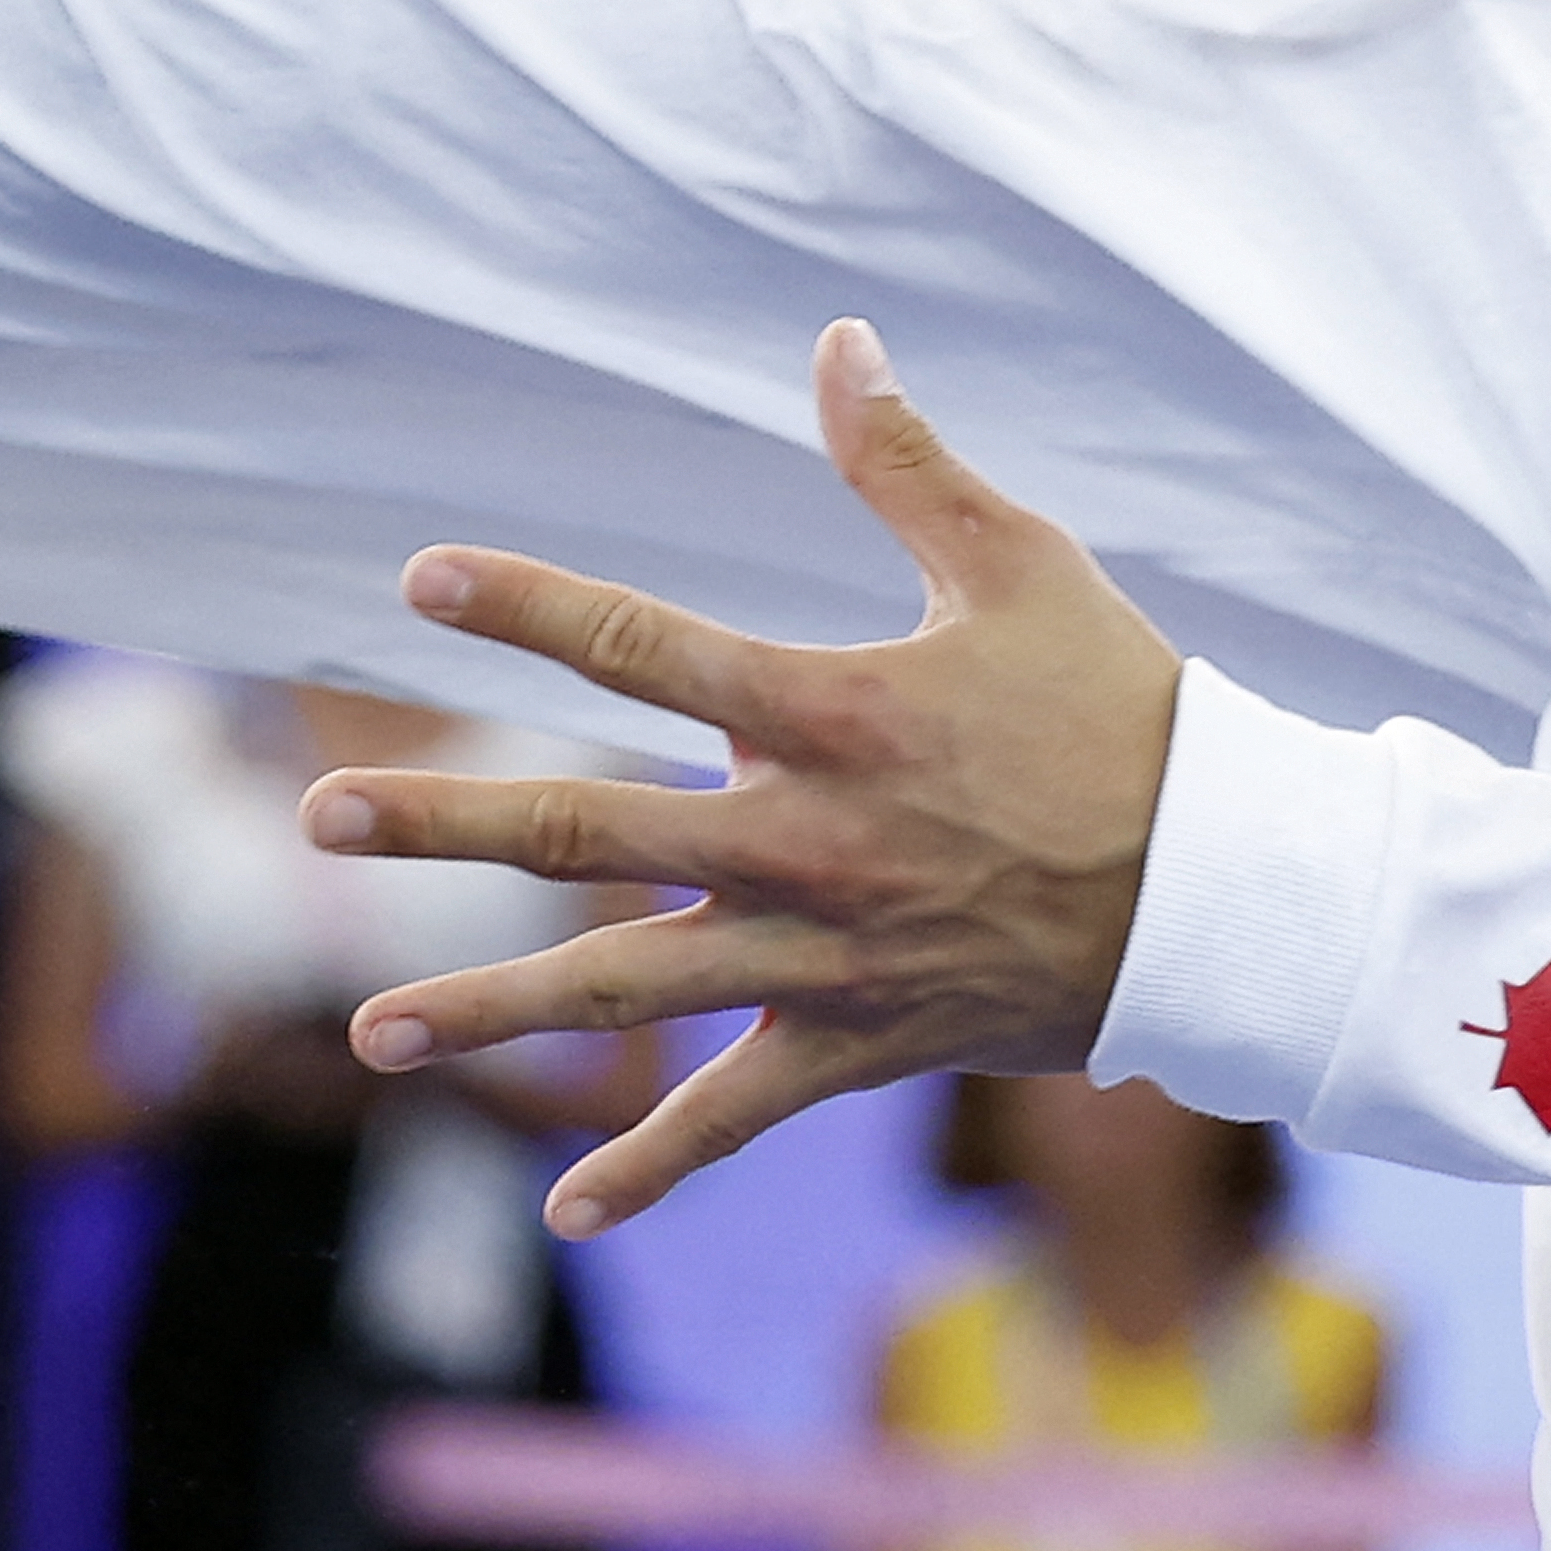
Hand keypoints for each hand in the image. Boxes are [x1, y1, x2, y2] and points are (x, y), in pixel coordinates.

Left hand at [312, 323, 1187, 1235]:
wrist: (1224, 892)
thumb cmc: (1126, 711)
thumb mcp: (1023, 565)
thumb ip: (909, 464)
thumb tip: (837, 343)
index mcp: (833, 712)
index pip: (642, 648)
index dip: (526, 607)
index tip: (421, 581)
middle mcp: (803, 840)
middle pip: (585, 828)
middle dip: (446, 822)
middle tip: (326, 811)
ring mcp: (819, 957)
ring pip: (623, 985)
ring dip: (491, 1006)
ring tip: (371, 1025)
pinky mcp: (856, 1045)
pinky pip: (733, 1117)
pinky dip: (649, 1166)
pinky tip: (566, 1207)